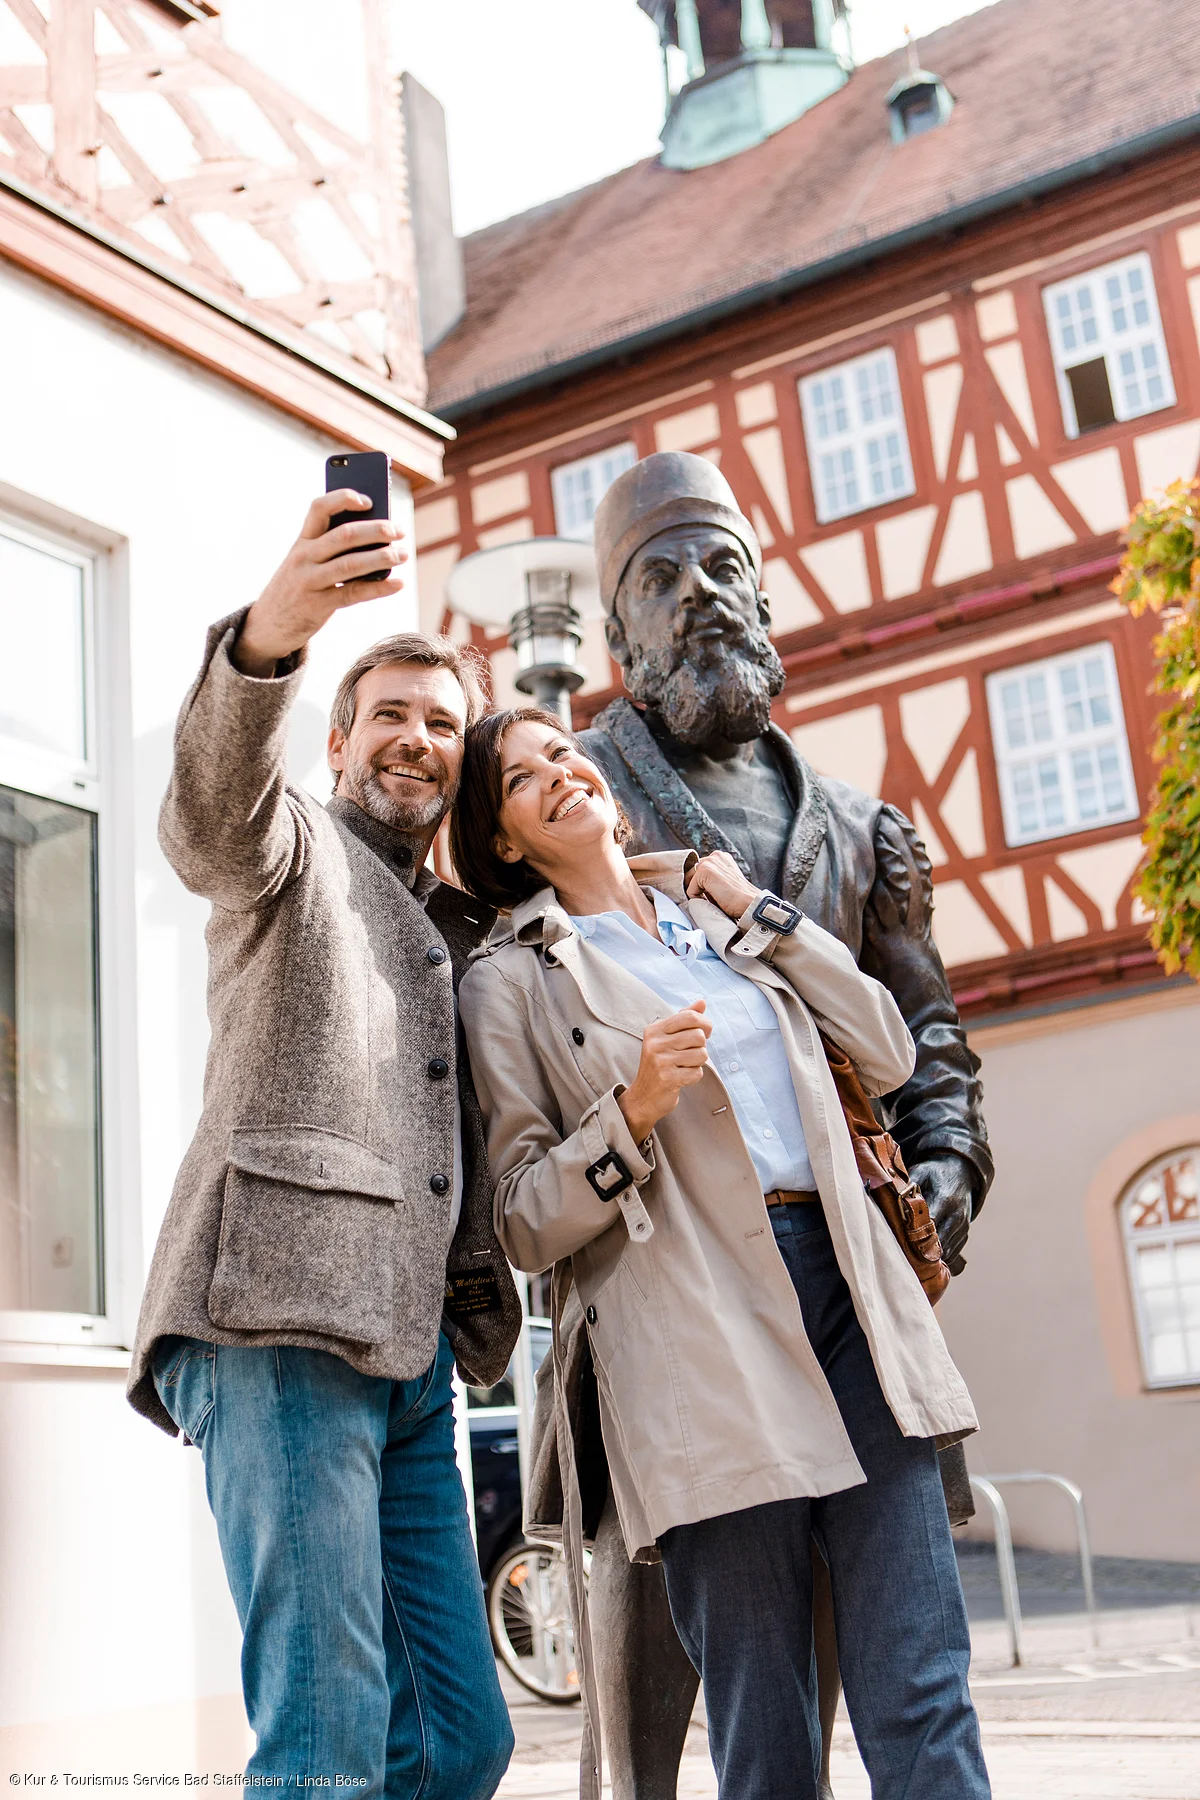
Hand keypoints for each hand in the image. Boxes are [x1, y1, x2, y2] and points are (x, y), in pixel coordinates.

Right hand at [233, 490, 407, 676]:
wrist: (268, 623)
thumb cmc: (298, 586)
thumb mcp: (305, 562)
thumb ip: (332, 550)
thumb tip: (378, 540)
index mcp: (302, 541)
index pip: (319, 508)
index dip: (344, 499)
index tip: (368, 500)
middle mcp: (304, 557)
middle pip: (343, 535)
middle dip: (375, 530)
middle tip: (399, 531)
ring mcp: (310, 581)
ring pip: (351, 564)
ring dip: (382, 557)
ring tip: (402, 555)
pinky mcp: (318, 605)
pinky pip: (353, 593)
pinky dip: (379, 588)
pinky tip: (398, 583)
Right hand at [617, 1001, 712, 1142]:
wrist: (644, 1097)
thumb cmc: (660, 1063)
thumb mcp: (667, 1038)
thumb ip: (684, 1018)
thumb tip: (702, 1002)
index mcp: (655, 1029)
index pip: (690, 1017)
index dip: (705, 1024)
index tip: (705, 1033)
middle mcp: (655, 1043)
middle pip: (699, 1036)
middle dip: (701, 1046)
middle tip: (691, 1054)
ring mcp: (660, 1061)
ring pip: (701, 1054)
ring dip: (698, 1063)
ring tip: (685, 1066)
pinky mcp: (667, 1078)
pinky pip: (697, 1072)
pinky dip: (694, 1076)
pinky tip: (682, 1077)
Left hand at [685, 851, 760, 923]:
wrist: (749, 904)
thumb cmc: (738, 898)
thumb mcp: (723, 883)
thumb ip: (711, 879)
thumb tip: (693, 886)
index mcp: (721, 857)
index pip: (699, 870)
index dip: (702, 885)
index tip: (715, 894)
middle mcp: (715, 855)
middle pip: (692, 874)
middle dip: (697, 887)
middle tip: (715, 897)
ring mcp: (710, 861)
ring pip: (690, 882)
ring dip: (698, 893)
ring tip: (715, 898)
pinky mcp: (705, 870)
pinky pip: (690, 891)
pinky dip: (698, 899)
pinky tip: (714, 899)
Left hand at [907, 1152, 976, 1270]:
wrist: (960, 1173)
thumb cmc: (935, 1173)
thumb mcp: (920, 1173)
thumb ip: (906, 1188)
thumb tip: (885, 1196)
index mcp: (945, 1199)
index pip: (928, 1225)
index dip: (913, 1234)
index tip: (899, 1237)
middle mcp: (957, 1216)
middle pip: (937, 1242)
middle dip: (919, 1247)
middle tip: (902, 1249)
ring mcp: (963, 1227)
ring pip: (945, 1251)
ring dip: (929, 1253)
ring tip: (912, 1251)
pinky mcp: (964, 1234)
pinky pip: (952, 1252)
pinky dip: (938, 1253)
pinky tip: (924, 1249)